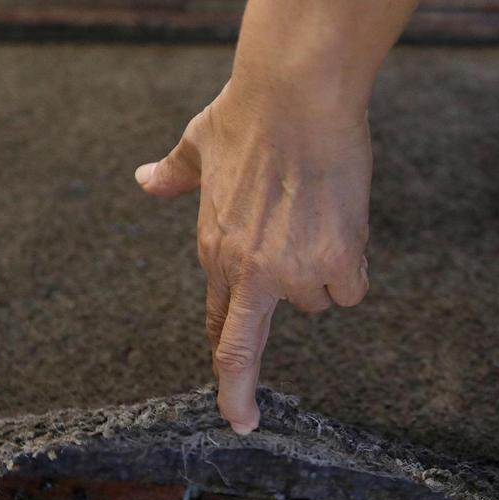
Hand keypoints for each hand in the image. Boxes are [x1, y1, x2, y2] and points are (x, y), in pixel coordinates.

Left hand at [136, 81, 370, 433]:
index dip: (227, 367)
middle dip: (247, 374)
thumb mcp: (198, 144)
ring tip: (319, 214)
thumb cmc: (249, 111)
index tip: (234, 406)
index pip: (219, 326)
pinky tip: (344, 218)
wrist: (295, 93)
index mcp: (215, 250)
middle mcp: (247, 271)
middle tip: (247, 402)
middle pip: (251, 341)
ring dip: (323, 269)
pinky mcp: (334, 258)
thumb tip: (144, 180)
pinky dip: (353, 261)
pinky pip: (351, 286)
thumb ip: (175, 173)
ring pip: (318, 301)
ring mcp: (291, 270)